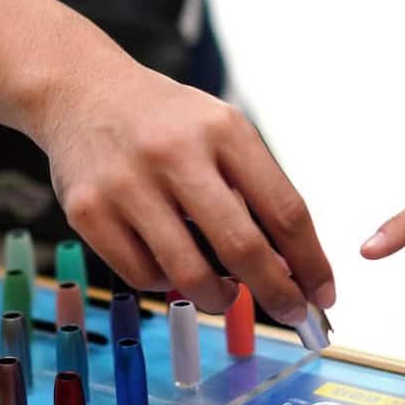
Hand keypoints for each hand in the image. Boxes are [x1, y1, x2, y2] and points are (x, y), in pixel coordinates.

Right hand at [40, 63, 334, 322]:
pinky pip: (140, 275)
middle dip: (276, 293)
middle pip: (242, 247)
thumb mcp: (220, 130)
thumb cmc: (163, 120)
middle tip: (291, 313)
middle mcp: (173, 153)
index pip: (284, 210)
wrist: (81, 91)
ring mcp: (126, 184)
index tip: (322, 294)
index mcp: (222, 130)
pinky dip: (164, 283)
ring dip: (218, 298)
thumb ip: (255, 188)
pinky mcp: (87, 211)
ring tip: (223, 294)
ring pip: (188, 274)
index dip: (310, 262)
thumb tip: (290, 266)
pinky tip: (170, 265)